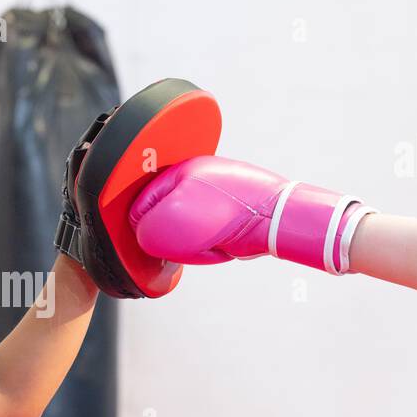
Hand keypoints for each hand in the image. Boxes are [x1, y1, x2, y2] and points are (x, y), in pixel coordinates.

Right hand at [129, 155, 375, 274]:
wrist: (278, 219)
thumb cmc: (229, 217)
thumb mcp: (170, 226)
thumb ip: (145, 231)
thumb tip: (145, 237)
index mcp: (176, 172)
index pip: (138, 205)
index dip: (144, 229)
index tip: (157, 242)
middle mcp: (196, 176)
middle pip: (163, 216)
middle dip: (173, 237)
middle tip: (190, 244)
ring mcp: (216, 189)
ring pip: (186, 227)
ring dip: (194, 243)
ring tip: (212, 243)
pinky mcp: (232, 204)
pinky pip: (208, 230)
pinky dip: (211, 242)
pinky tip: (222, 244)